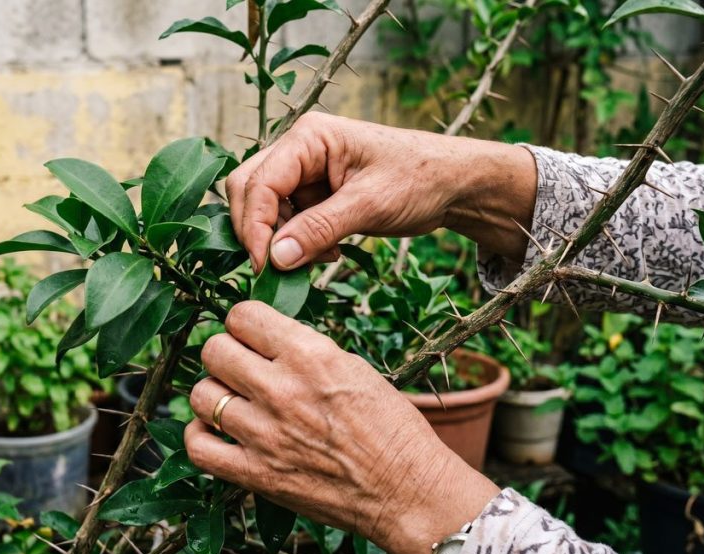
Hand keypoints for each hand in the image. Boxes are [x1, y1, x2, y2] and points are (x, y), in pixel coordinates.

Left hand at [184, 301, 500, 553]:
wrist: (408, 491)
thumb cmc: (392, 429)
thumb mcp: (354, 368)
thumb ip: (305, 352)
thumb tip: (266, 341)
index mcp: (311, 354)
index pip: (242, 315)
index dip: (244, 324)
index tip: (251, 336)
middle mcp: (282, 389)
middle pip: (214, 350)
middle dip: (225, 354)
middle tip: (241, 367)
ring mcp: (264, 433)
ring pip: (200, 395)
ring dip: (214, 395)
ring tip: (233, 401)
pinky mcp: (255, 474)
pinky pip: (198, 446)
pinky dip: (201, 436)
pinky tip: (218, 432)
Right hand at [225, 112, 537, 271]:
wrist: (454, 183)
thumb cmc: (420, 179)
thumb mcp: (370, 204)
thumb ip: (319, 228)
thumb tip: (275, 258)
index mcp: (309, 137)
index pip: (259, 182)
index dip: (254, 226)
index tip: (264, 265)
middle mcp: (299, 150)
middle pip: (250, 191)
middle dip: (261, 232)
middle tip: (282, 267)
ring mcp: (305, 172)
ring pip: (266, 210)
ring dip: (283, 241)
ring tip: (323, 257)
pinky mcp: (314, 194)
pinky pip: (288, 221)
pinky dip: (299, 243)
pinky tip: (330, 252)